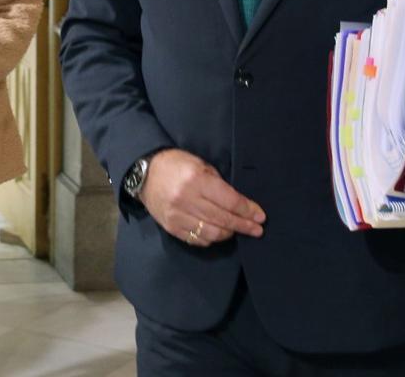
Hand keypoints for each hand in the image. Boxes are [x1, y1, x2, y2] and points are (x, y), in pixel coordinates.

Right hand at [139, 148, 265, 247]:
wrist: (144, 174)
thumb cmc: (176, 165)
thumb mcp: (200, 165)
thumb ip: (219, 185)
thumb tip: (240, 206)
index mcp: (196, 180)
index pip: (229, 201)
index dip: (247, 210)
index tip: (260, 216)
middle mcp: (186, 199)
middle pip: (223, 219)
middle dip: (244, 225)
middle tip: (257, 229)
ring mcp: (177, 215)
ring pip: (212, 232)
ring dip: (229, 233)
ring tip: (237, 230)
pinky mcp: (171, 227)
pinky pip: (197, 239)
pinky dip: (211, 238)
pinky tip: (218, 233)